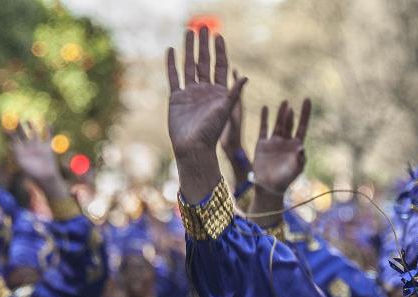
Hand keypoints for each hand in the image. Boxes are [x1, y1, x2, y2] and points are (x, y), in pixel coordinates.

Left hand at [8, 121, 68, 200]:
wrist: (45, 178)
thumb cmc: (32, 172)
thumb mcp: (20, 162)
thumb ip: (15, 153)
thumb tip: (9, 144)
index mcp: (21, 151)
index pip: (14, 139)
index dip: (10, 132)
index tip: (6, 126)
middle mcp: (28, 147)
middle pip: (23, 134)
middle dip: (19, 127)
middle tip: (15, 118)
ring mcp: (38, 147)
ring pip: (34, 134)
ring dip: (32, 126)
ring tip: (28, 120)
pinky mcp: (47, 148)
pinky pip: (48, 136)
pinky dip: (49, 130)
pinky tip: (48, 123)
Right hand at [166, 27, 246, 201]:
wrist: (193, 148)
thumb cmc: (211, 133)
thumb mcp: (225, 110)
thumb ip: (233, 93)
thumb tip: (246, 76)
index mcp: (219, 92)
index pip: (220, 66)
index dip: (220, 51)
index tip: (219, 36)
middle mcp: (205, 90)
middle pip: (204, 62)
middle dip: (204, 45)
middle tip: (203, 27)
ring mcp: (190, 93)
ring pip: (189, 66)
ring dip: (189, 50)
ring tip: (189, 32)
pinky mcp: (176, 98)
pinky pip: (174, 77)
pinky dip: (172, 64)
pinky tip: (171, 51)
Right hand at [252, 99, 311, 195]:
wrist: (268, 187)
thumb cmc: (285, 180)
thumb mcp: (295, 169)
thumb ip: (299, 158)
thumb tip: (302, 147)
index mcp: (295, 147)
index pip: (302, 126)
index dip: (305, 114)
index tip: (307, 100)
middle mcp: (285, 142)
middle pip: (289, 124)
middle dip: (290, 114)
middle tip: (290, 105)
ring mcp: (274, 143)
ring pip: (278, 124)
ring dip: (281, 114)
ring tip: (284, 103)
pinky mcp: (262, 145)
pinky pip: (263, 128)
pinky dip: (265, 118)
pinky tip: (266, 108)